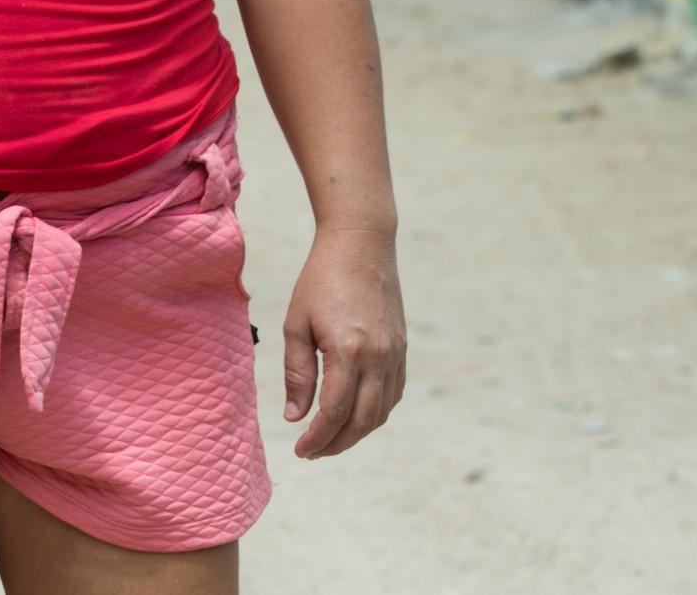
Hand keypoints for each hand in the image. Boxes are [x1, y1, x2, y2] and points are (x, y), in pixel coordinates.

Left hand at [282, 226, 405, 458]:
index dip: (316, 438)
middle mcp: (378, 358)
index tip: (301, 451)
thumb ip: (297, 373)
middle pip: (361, 421)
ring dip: (357, 432)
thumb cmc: (321, 279)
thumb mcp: (297, 323)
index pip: (334, 413)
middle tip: (313, 452)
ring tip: (331, 438)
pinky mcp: (401, 348)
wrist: (361, 243)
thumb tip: (295, 416)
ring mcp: (395, 354)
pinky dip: (375, 412)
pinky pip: (393, 394)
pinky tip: (356, 415)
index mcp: (348, 352)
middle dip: (336, 444)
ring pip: (381, 412)